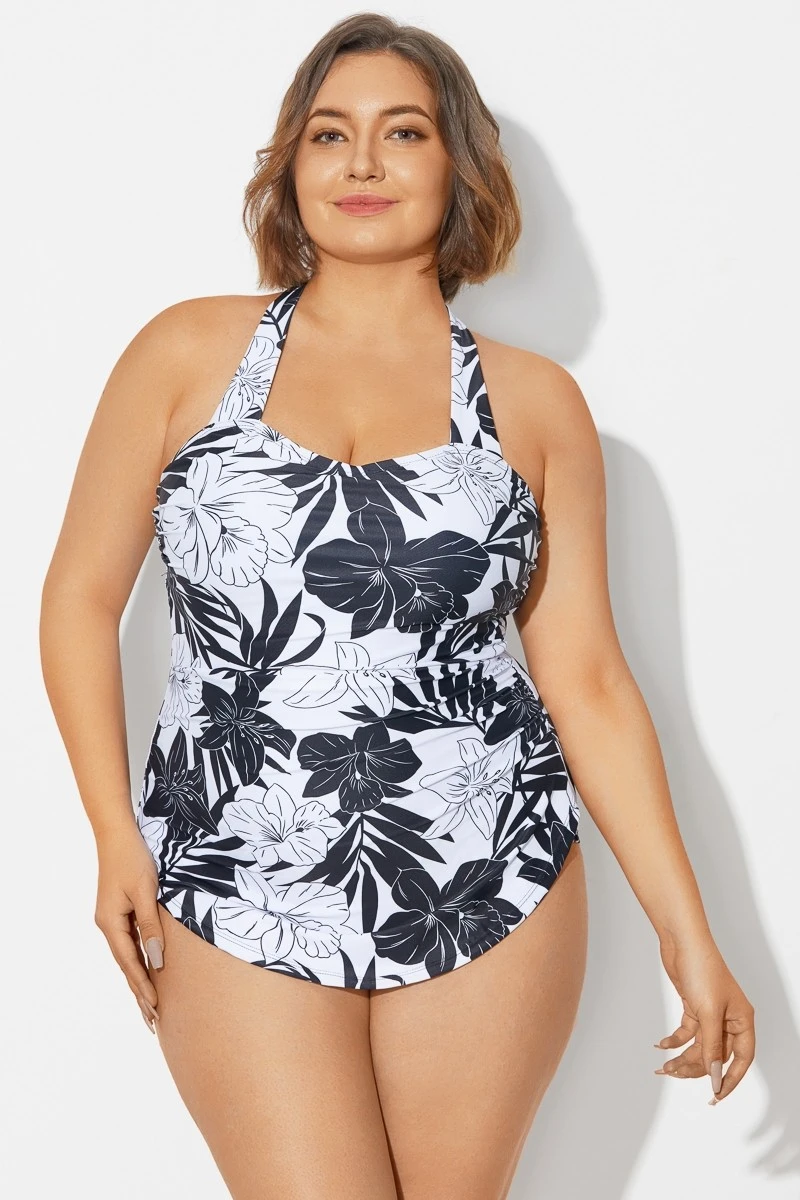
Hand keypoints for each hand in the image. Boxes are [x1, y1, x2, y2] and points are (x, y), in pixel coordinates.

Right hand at [94, 822, 165, 1033]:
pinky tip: (147, 971)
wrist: (118, 834)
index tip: (154, 1009)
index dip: (142, 987)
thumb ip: (151, 926)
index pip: (129, 963)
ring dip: (139, 980)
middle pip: (126, 966)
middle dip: (139, 993)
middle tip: (152, 1023)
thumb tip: (157, 961)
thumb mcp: (146, 892)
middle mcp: (108, 925)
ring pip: (128, 956)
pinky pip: (130, 943)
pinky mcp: (119, 911)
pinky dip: (139, 961)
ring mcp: (112, 919)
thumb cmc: (134, 859)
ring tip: (150, 1007)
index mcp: (111, 923)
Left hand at [654, 934, 754, 1102]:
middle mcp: (729, 1019)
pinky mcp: (694, 1006)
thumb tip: (714, 1077)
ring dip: (683, 1056)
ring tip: (664, 1066)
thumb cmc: (702, 969)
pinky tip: (662, 1045)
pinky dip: (675, 1040)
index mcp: (742, 1020)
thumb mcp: (708, 1012)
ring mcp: (711, 1013)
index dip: (730, 1080)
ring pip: (700, 1045)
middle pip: (716, 1055)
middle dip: (696, 1068)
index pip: (741, 1059)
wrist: (682, 941)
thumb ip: (711, 1047)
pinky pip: (687, 1032)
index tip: (715, 1096)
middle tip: (674, 1074)